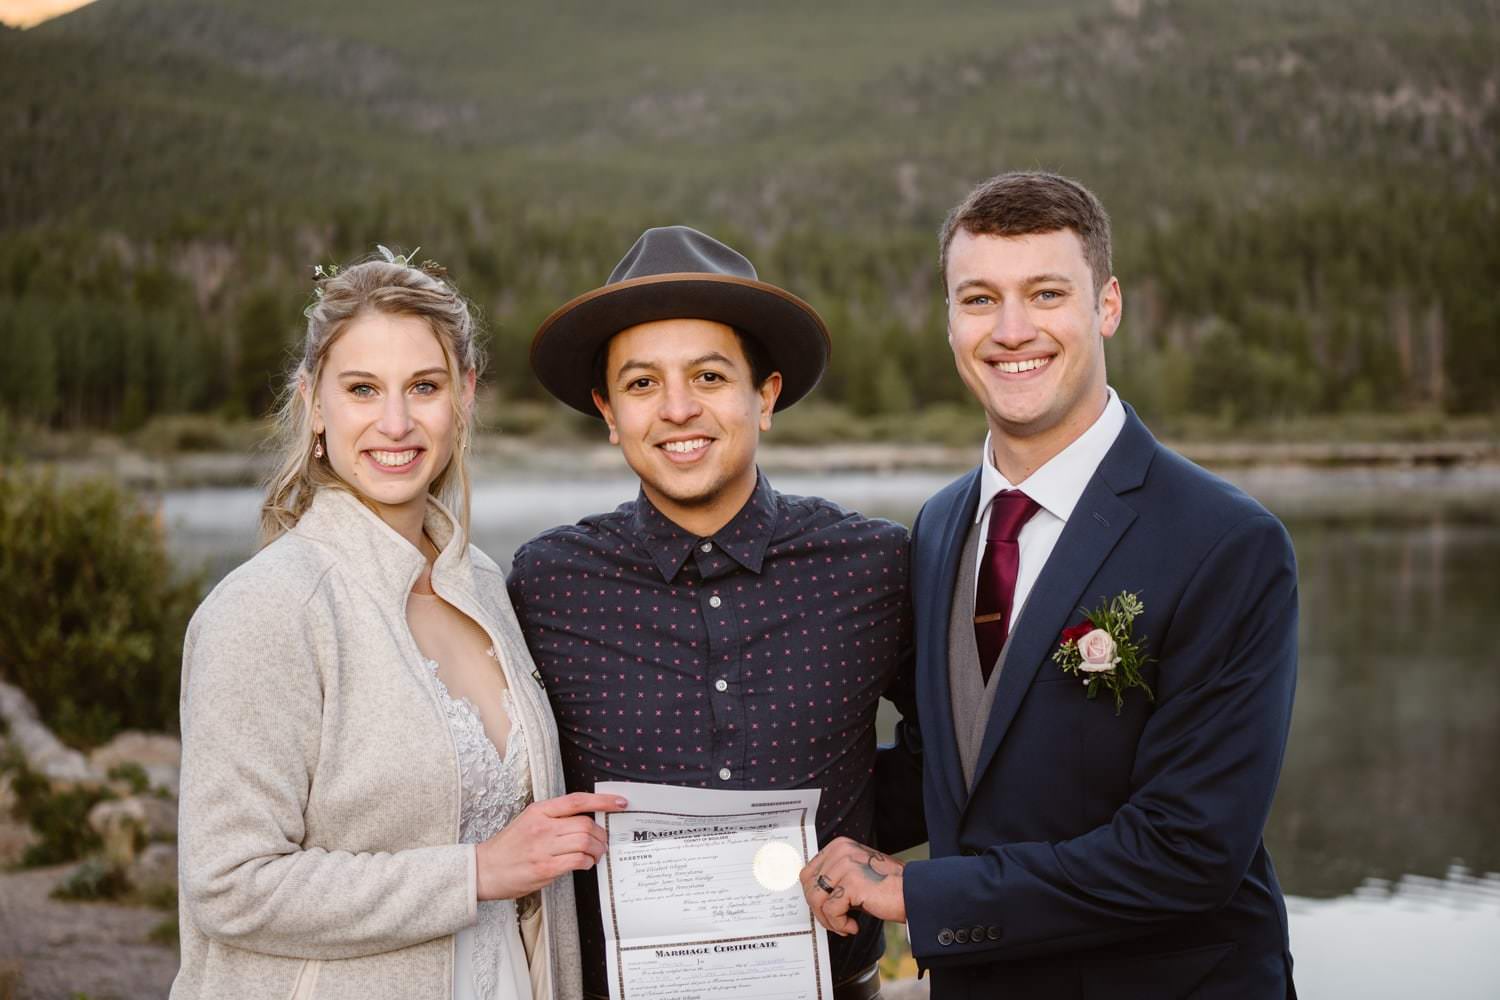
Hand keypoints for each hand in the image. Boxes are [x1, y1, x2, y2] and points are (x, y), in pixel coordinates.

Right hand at [475, 792, 627, 899]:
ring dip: (597, 850)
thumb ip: (554, 819)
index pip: (577, 801)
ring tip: (595, 855)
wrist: (484, 869)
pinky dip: (587, 862)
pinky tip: (584, 864)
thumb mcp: (528, 821)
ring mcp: (544, 847)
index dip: (603, 800)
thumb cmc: (508, 847)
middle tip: (603, 843)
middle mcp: (543, 826)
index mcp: (540, 811)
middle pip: (586, 824)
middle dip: (602, 835)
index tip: (620, 802)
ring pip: (585, 842)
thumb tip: (585, 822)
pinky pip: (577, 861)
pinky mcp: (545, 868)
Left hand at [799, 837, 905, 934]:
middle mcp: (841, 851)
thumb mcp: (855, 874)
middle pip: (809, 886)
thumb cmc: (888, 887)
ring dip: (829, 919)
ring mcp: (845, 865)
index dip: (813, 896)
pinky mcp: (851, 883)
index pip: (808, 872)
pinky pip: (831, 910)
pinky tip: (853, 925)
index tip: (824, 909)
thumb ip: (835, 878)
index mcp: (840, 846)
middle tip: (834, 921)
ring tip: (844, 925)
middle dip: (818, 909)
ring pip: (817, 899)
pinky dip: (840, 923)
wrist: (913, 893)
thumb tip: (814, 896)